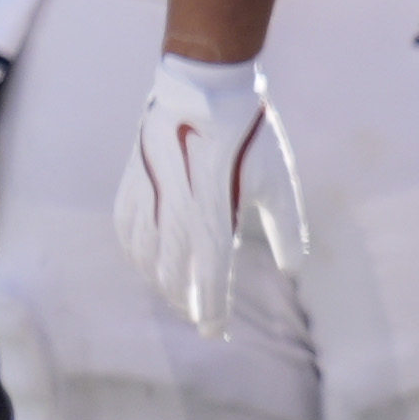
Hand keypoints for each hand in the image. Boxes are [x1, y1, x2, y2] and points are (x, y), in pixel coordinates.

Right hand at [115, 54, 307, 338]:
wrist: (203, 87)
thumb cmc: (248, 135)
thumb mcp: (277, 181)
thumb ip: (286, 228)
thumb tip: (293, 268)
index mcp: (213, 218)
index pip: (209, 281)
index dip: (211, 311)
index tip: (216, 332)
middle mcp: (176, 215)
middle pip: (174, 277)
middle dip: (187, 303)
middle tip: (201, 319)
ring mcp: (150, 199)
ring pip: (146, 259)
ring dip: (160, 283)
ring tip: (177, 297)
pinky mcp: (134, 182)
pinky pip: (125, 230)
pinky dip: (135, 255)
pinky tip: (144, 264)